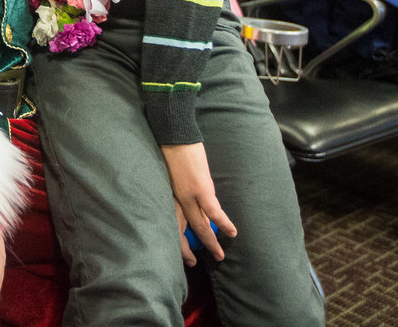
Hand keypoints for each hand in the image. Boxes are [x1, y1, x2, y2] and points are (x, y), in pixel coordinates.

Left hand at [160, 143, 236, 265]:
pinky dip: (223, 222)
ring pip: (200, 226)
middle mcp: (176, 199)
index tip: (180, 251)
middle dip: (188, 248)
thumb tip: (183, 196)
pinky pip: (213, 211)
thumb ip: (173, 188)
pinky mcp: (201, 189)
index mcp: (167, 196)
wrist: (173, 133)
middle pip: (182, 230)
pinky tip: (231, 232)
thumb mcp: (166, 173)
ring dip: (210, 241)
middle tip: (193, 263)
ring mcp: (189, 195)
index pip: (170, 223)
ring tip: (219, 254)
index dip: (175, 240)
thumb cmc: (169, 149)